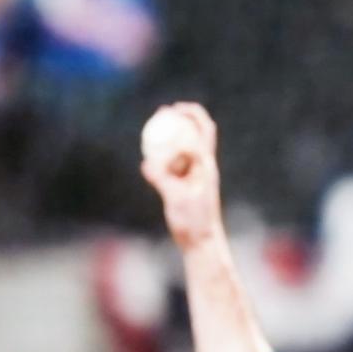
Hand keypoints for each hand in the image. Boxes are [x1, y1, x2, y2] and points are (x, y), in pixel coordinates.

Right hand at [140, 102, 225, 249]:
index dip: (189, 117)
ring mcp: (198, 175)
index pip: (202, 133)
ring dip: (178, 132)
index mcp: (205, 165)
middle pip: (201, 133)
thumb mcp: (175, 199)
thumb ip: (162, 180)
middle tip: (168, 110)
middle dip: (187, 118)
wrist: (202, 241)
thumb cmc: (193, 222)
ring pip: (190, 146)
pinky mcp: (189, 184)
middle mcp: (205, 166)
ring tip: (159, 124)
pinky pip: (179, 162)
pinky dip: (169, 152)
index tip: (172, 111)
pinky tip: (152, 153)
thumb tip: (146, 164)